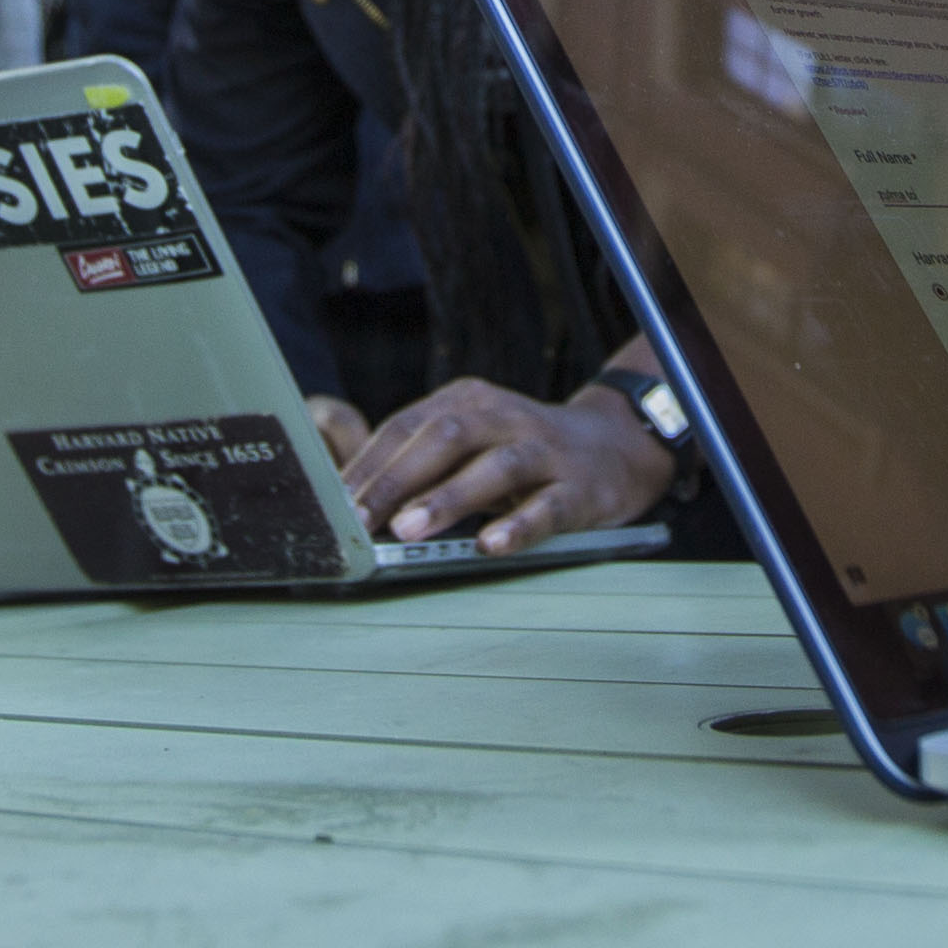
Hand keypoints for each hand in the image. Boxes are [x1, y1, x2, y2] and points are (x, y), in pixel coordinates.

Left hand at [342, 372, 677, 557]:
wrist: (615, 447)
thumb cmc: (522, 453)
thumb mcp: (472, 442)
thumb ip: (422, 462)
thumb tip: (352, 501)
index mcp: (468, 401)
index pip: (407, 426)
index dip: (367, 463)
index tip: (332, 503)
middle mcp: (504, 417)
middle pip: (444, 437)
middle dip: (395, 478)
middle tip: (359, 519)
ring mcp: (545, 451)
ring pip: (494, 467)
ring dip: (447, 498)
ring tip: (408, 530)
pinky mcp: (579, 488)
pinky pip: (547, 507)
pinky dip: (518, 526)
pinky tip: (491, 546)